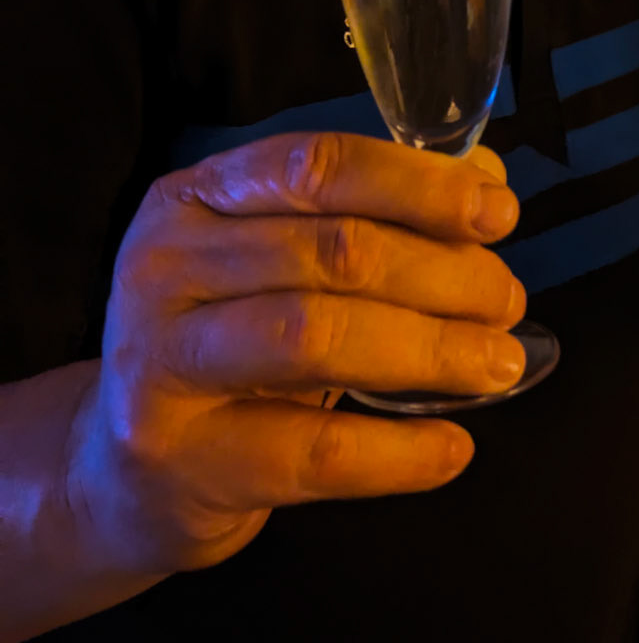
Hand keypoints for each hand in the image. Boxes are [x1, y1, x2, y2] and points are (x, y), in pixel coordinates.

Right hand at [69, 132, 524, 579]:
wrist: (126, 475)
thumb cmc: (231, 348)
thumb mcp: (288, 266)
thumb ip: (379, 215)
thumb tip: (485, 177)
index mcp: (198, 197)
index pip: (318, 166)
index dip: (419, 186)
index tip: (498, 213)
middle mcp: (164, 266)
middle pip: (333, 253)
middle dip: (443, 275)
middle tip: (508, 301)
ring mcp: (160, 363)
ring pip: (318, 337)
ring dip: (430, 349)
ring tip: (499, 364)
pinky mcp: (177, 458)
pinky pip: (312, 450)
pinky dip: (398, 452)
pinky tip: (453, 449)